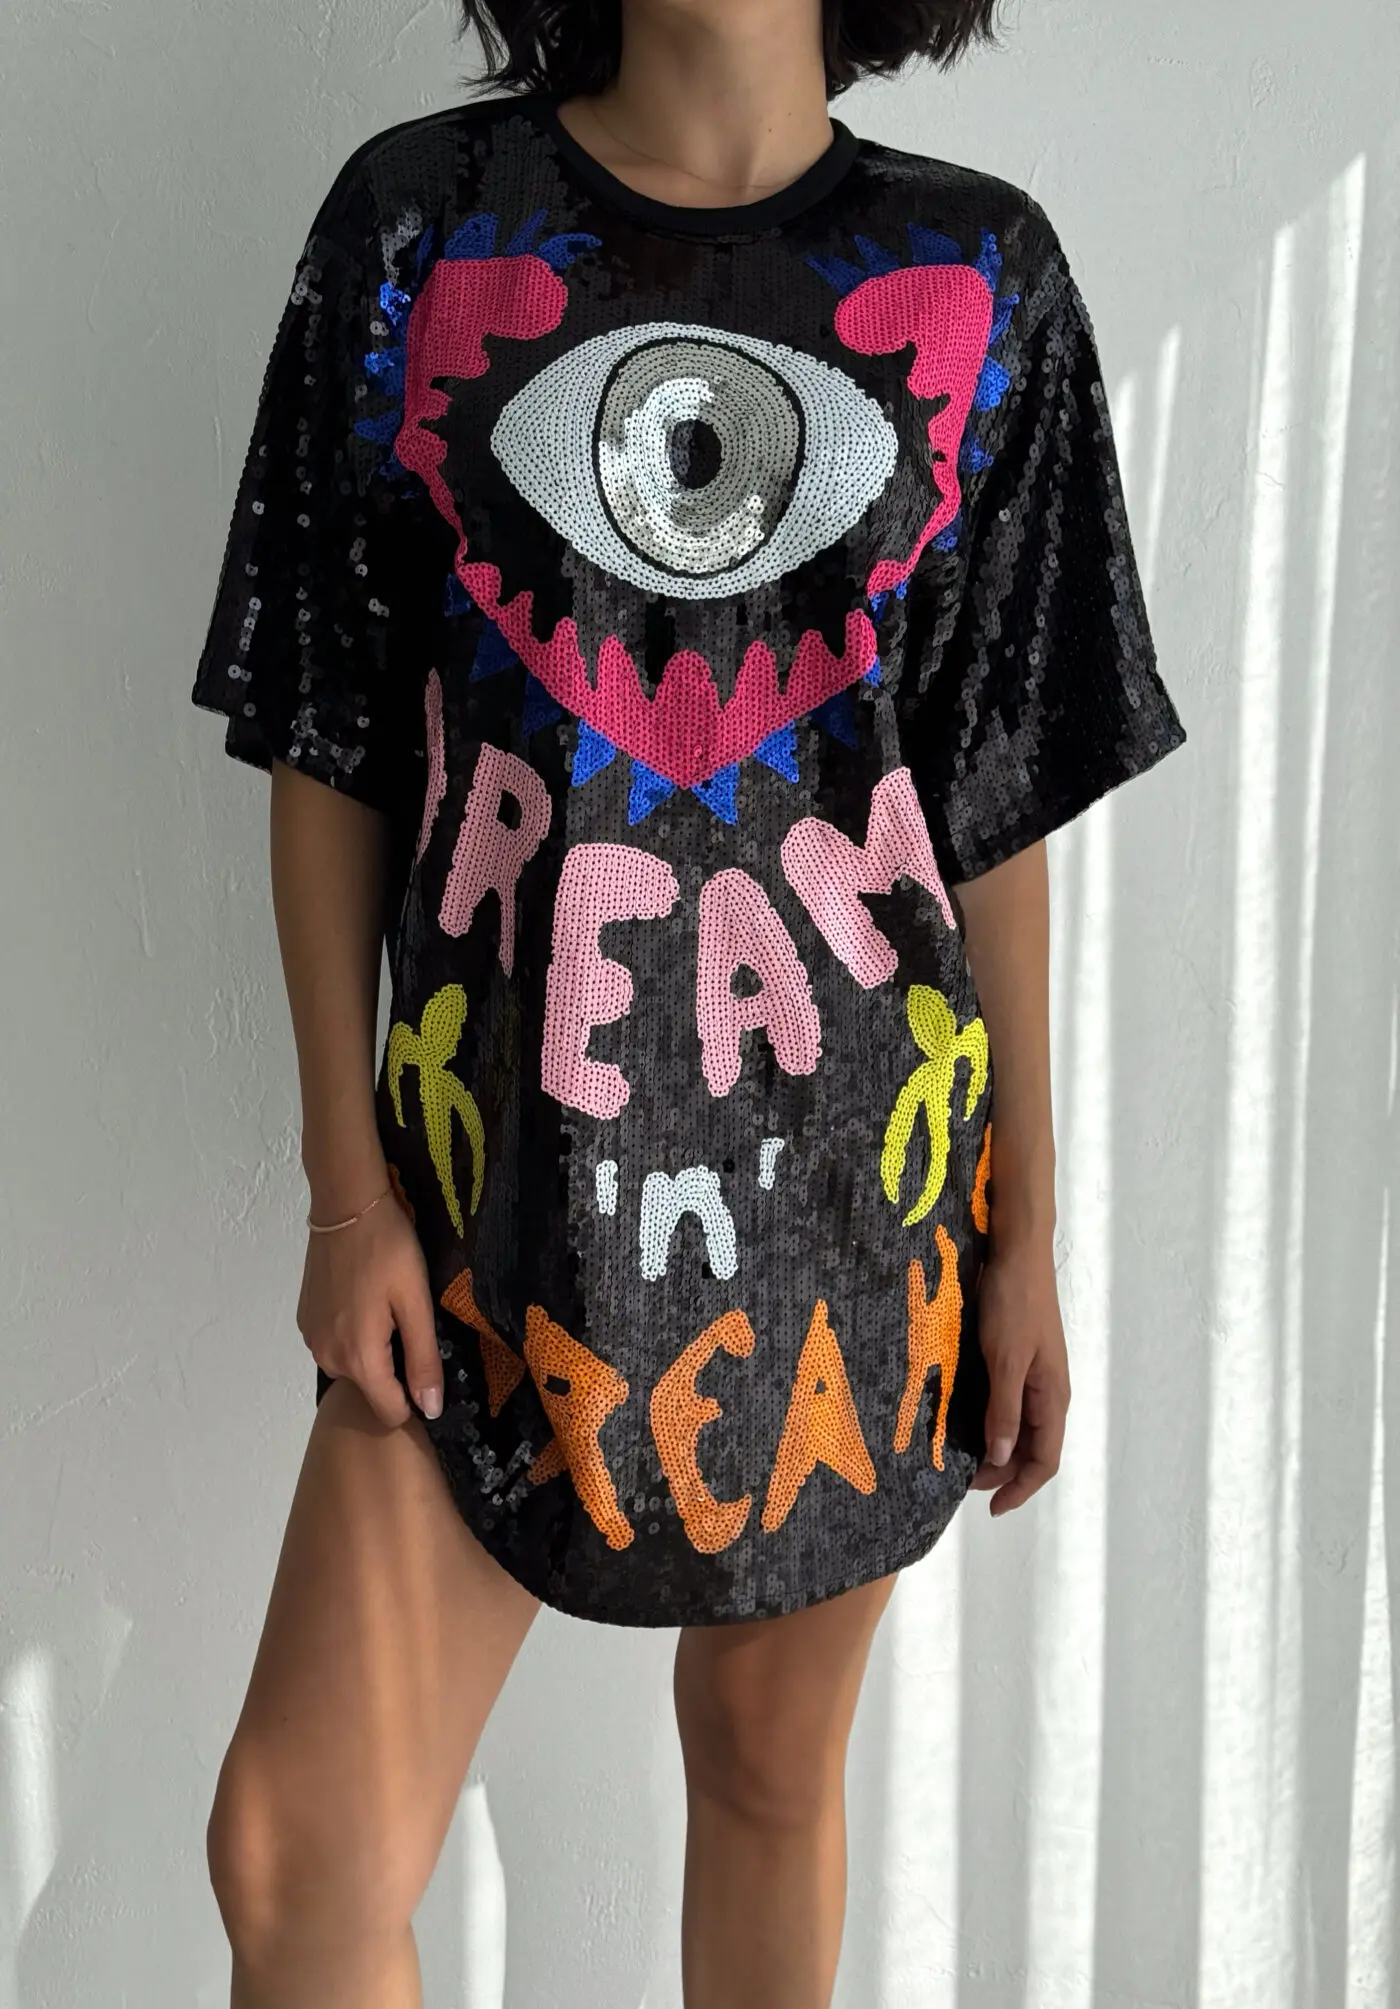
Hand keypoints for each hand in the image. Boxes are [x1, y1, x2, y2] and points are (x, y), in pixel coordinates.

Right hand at [296, 1186, 442, 1428]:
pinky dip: (353, 1337)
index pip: (389, 1412)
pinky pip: (336, 1347)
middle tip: (409, 1326)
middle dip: (394, 1372)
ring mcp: (311, 1339)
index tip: (427, 1368)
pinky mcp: (305, 1321)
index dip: (415, 1400)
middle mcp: (328, 1357)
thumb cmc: (389, 1251)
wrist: (346, 1206)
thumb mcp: (416, 1302)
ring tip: (388, 1312)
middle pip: (370, 1390)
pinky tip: (365, 1304)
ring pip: (352, 1369)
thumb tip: (431, 1410)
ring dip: (372, 1353)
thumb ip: (423, 1360)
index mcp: (359, 1358)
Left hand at [969, 1238, 1069, 1515]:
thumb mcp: (1005, 1360)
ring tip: (965, 1460)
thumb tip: (1001, 1459)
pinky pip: (1012, 1403)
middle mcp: (1050, 1391)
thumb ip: (1005, 1409)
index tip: (991, 1508)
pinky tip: (970, 1422)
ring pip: (1022, 1427)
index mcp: (1053, 1396)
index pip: (1044, 1460)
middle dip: (1005, 1473)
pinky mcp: (1021, 1358)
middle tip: (965, 1483)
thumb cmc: (1013, 1304)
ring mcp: (1037, 1374)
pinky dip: (994, 1422)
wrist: (1018, 1253)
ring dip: (999, 1449)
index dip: (1020, 1488)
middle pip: (1033, 1448)